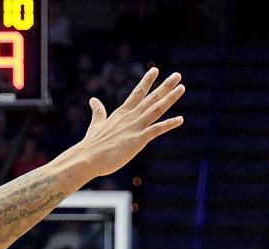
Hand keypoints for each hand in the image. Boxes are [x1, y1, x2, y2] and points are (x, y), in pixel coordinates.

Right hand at [67, 67, 185, 178]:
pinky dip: (169, 124)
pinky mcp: (137, 140)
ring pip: (156, 109)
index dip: (147, 81)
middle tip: (177, 75)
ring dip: (170, 98)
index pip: (137, 93)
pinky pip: (157, 130)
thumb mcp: (96, 124)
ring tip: (181, 87)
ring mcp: (135, 127)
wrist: (87, 158)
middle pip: (151, 98)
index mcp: (121, 113)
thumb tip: (93, 100)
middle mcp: (130, 117)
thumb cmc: (91, 145)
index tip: (155, 70)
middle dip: (165, 86)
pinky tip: (180, 119)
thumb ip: (98, 112)